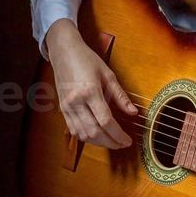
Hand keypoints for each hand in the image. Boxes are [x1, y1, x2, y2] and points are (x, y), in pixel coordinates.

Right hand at [45, 19, 137, 148]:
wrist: (64, 52)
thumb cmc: (86, 60)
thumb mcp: (108, 75)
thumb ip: (120, 96)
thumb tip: (133, 112)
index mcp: (89, 91)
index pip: (105, 121)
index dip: (118, 134)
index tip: (127, 140)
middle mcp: (76, 102)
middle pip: (94, 132)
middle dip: (110, 142)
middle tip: (122, 144)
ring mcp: (67, 107)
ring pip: (83, 134)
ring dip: (99, 142)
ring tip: (111, 142)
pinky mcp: (62, 109)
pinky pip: (74, 130)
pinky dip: (86, 137)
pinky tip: (96, 137)